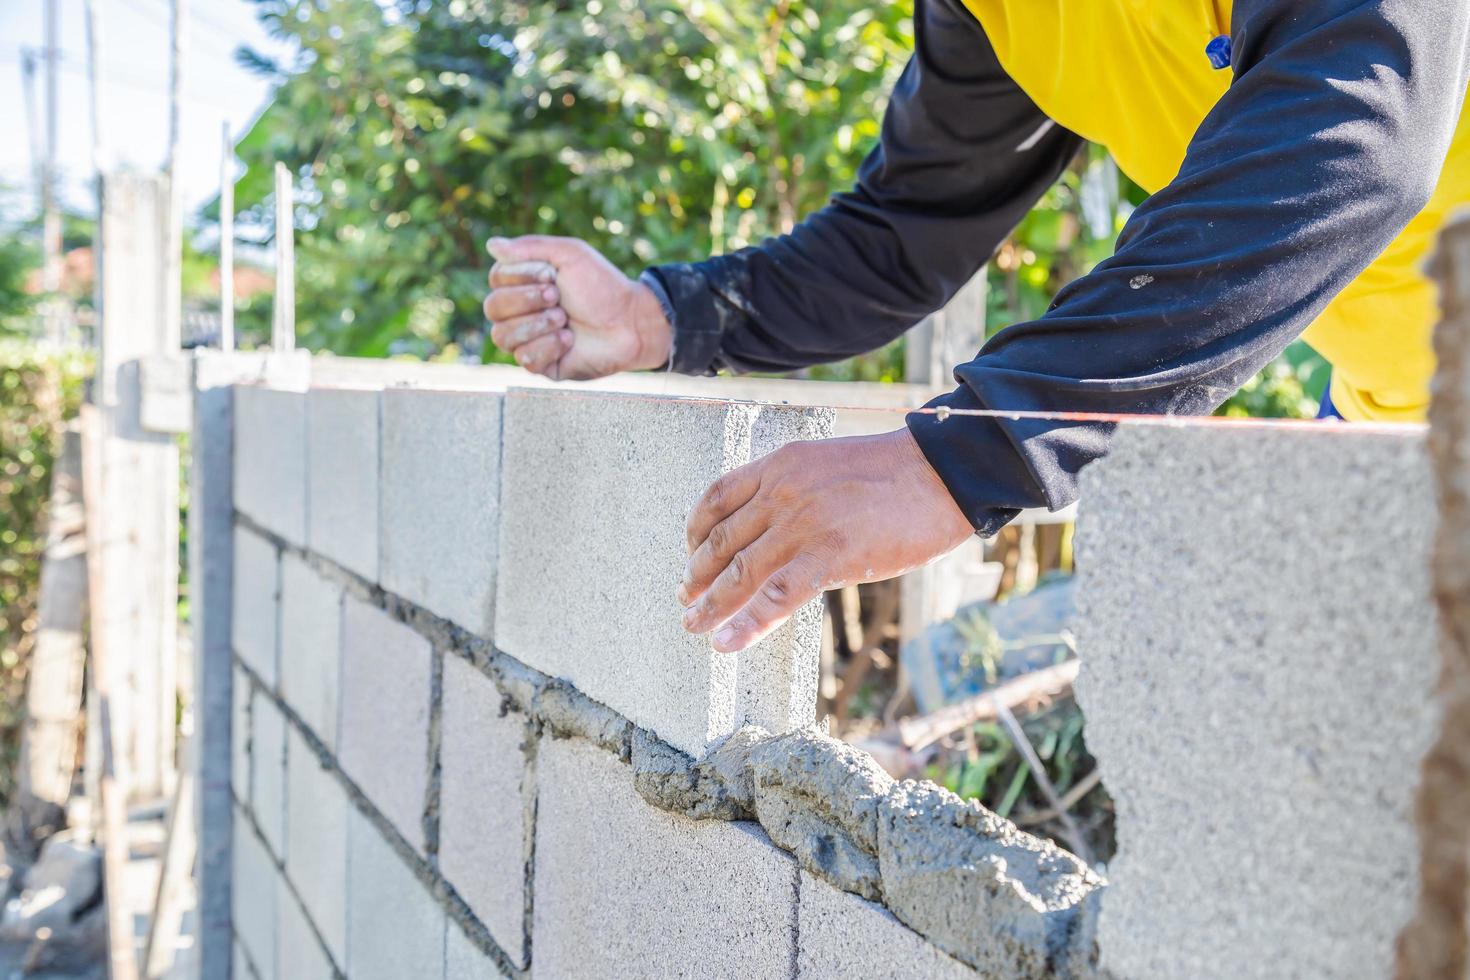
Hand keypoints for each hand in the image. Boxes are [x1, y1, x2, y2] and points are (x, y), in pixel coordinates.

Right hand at [484, 235, 672, 379]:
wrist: (630, 321)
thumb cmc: (602, 286)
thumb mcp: (570, 254)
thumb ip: (530, 248)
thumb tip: (491, 244)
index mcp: (524, 283)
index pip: (496, 279)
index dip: (521, 277)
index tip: (552, 275)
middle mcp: (521, 312)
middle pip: (493, 308)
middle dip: (528, 301)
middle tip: (558, 298)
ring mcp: (529, 340)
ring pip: (502, 336)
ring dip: (537, 325)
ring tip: (564, 320)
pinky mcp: (542, 365)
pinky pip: (525, 359)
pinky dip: (548, 347)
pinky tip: (569, 340)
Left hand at [677, 428, 973, 652]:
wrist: (939, 471)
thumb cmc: (894, 472)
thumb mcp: (827, 465)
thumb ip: (794, 489)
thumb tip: (775, 528)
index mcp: (779, 465)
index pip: (717, 498)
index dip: (695, 531)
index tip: (689, 554)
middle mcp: (782, 492)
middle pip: (721, 540)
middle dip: (696, 574)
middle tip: (685, 597)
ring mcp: (803, 525)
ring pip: (741, 573)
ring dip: (711, 605)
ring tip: (694, 625)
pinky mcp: (830, 556)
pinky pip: (777, 597)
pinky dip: (747, 624)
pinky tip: (727, 643)